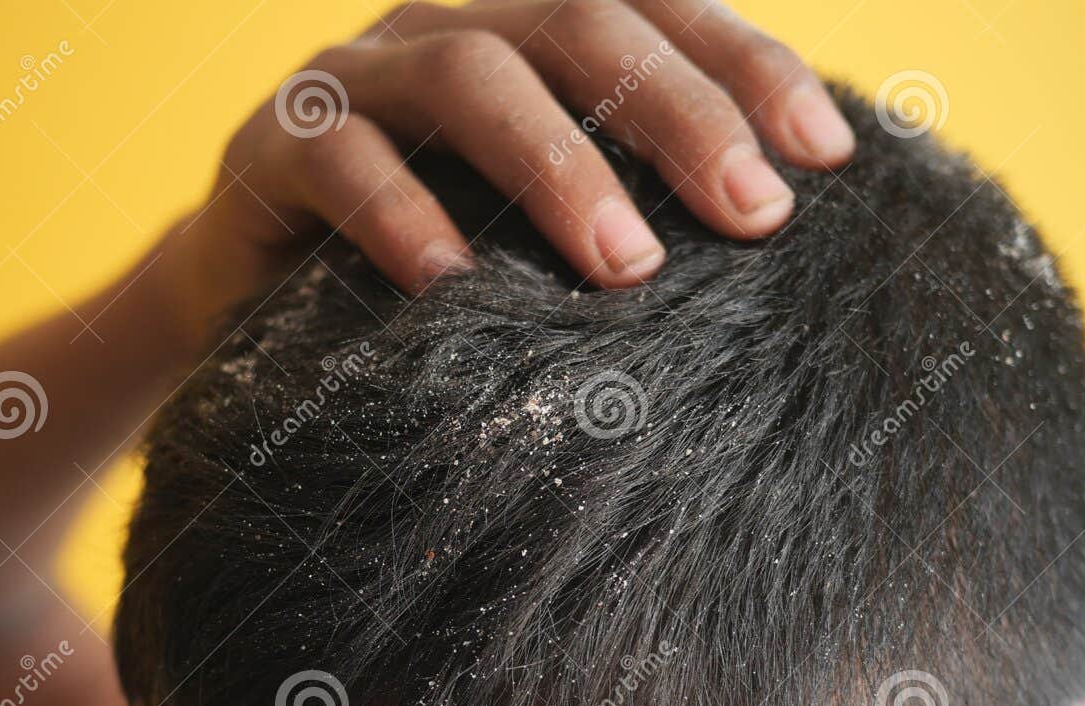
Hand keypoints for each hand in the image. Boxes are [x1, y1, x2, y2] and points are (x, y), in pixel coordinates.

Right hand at [151, 0, 853, 344]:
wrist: (260, 298)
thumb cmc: (431, 267)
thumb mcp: (533, 229)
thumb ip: (626, 206)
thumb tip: (773, 234)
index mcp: (526, 34)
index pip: (655, 9)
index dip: (746, 68)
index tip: (824, 156)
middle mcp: (449, 28)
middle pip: (581, 24)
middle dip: (681, 115)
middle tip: (753, 216)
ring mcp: (359, 77)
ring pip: (472, 77)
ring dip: (560, 168)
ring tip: (628, 268)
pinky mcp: (274, 143)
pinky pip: (343, 159)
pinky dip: (402, 212)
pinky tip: (452, 282)